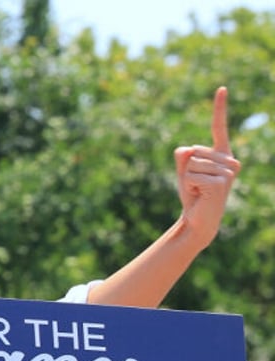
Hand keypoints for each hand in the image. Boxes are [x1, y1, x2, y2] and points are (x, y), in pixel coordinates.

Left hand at [173, 87, 241, 249]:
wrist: (198, 219)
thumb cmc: (193, 194)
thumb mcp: (183, 171)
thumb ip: (182, 156)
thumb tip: (186, 150)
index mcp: (222, 153)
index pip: (219, 127)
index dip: (219, 108)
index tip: (221, 88)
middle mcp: (230, 160)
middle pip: (193, 151)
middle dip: (186, 169)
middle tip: (196, 184)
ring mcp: (228, 172)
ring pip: (191, 164)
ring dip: (187, 179)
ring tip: (198, 190)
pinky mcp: (220, 182)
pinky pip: (191, 176)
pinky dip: (188, 186)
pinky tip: (199, 194)